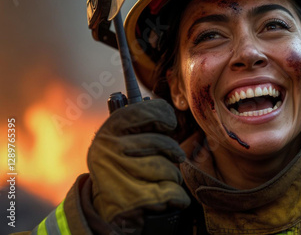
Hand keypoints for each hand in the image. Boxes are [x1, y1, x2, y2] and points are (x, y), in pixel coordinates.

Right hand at [87, 99, 189, 225]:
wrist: (106, 211)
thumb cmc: (123, 169)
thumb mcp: (121, 142)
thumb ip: (139, 124)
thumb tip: (161, 108)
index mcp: (108, 132)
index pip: (142, 111)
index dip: (163, 115)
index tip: (168, 124)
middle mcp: (108, 151)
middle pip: (162, 143)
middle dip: (172, 152)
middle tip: (174, 156)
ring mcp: (117, 176)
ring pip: (169, 169)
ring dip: (171, 177)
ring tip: (158, 180)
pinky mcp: (132, 201)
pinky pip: (173, 193)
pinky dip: (176, 197)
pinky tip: (162, 197)